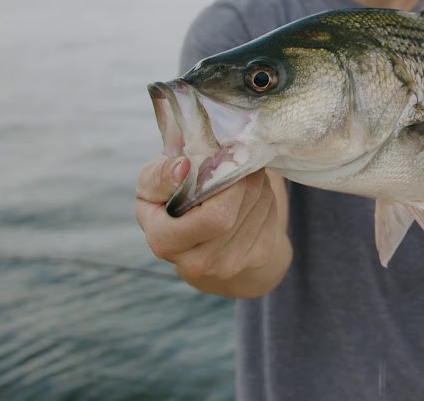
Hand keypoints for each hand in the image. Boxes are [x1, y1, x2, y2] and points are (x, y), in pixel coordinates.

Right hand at [135, 155, 287, 289]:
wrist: (195, 242)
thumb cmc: (168, 204)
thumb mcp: (151, 186)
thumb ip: (161, 175)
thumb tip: (184, 168)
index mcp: (165, 243)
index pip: (214, 215)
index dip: (225, 182)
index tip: (221, 159)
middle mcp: (198, 263)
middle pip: (240, 208)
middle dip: (243, 176)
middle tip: (236, 158)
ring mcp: (230, 265)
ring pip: (260, 206)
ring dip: (256, 182)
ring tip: (240, 175)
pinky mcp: (256, 259)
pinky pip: (272, 216)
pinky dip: (265, 196)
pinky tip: (248, 194)